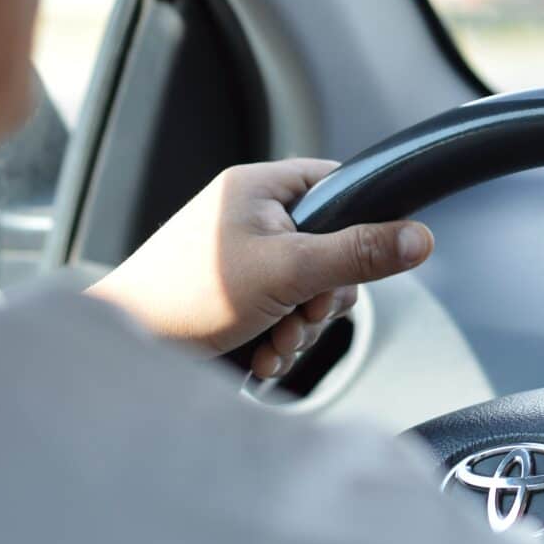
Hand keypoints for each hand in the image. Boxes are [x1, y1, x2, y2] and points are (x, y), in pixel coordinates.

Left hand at [87, 159, 433, 378]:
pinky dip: (278, 342)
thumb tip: (421, 238)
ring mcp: (242, 259)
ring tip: (271, 343)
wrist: (123, 351)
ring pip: (309, 291)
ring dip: (300, 329)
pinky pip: (282, 315)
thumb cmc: (186, 297)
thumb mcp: (289, 271)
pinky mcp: (234, 298)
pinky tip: (260, 356)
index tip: (353, 265)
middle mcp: (251, 217)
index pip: (339, 187)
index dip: (359, 226)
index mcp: (259, 188)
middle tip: (300, 315)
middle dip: (322, 300)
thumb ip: (358, 254)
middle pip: (332, 251)